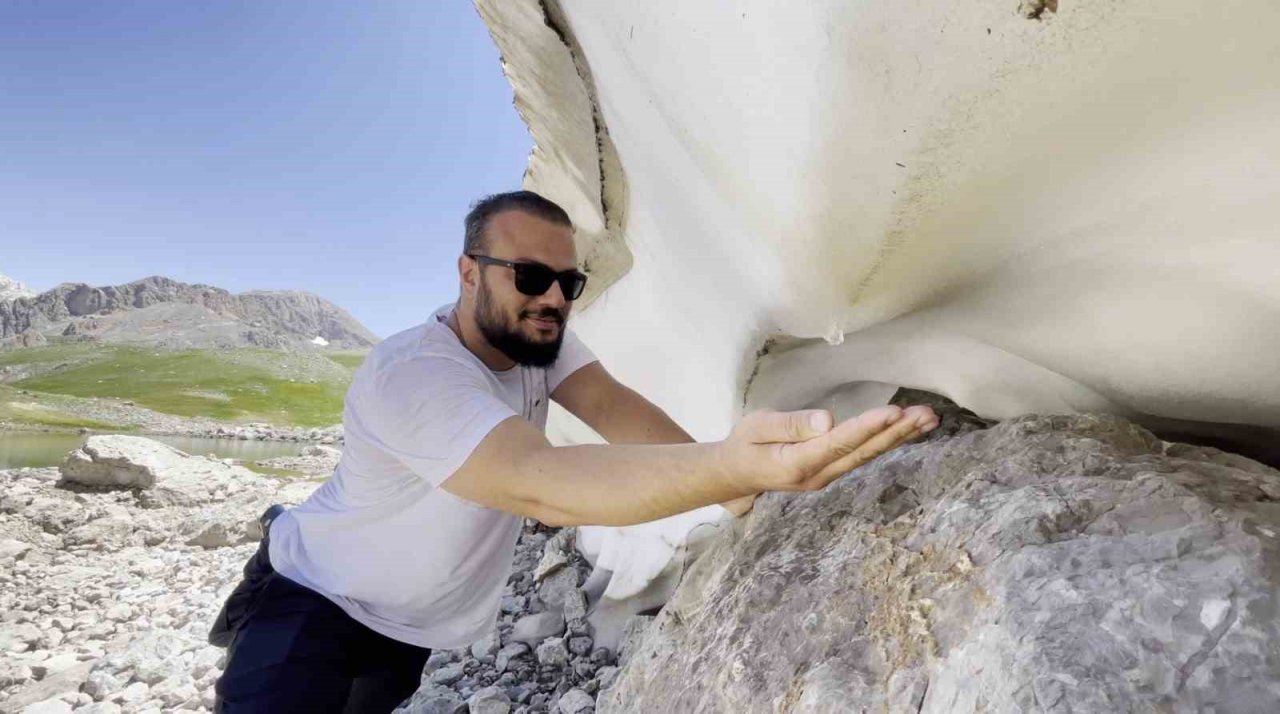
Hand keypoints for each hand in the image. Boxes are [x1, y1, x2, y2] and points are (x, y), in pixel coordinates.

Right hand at [718, 404, 937, 493]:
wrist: (735, 474)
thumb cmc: (744, 444)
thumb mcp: (756, 427)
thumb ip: (790, 424)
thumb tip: (826, 420)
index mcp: (796, 463)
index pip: (838, 443)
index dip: (867, 427)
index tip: (893, 412)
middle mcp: (817, 475)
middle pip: (862, 452)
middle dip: (896, 432)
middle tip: (926, 415)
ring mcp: (827, 476)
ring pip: (867, 456)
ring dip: (899, 438)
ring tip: (928, 420)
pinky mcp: (831, 471)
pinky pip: (863, 456)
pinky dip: (887, 442)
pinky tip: (907, 430)